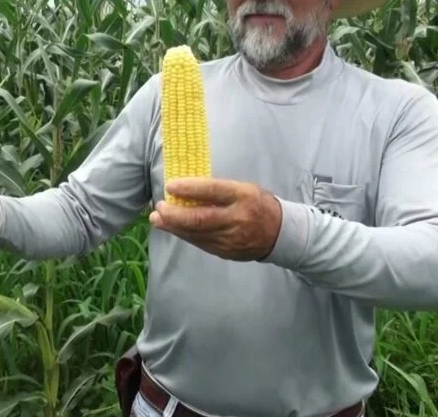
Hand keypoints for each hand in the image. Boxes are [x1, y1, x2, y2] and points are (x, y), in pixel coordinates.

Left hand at [149, 177, 282, 260]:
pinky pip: (201, 243)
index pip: (212, 190)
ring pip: (196, 234)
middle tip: (159, 208)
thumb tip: (185, 189)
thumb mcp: (243, 189)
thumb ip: (217, 190)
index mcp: (243, 196)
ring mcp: (232, 239)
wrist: (280, 233)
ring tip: (158, 219)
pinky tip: (174, 229)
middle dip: (174, 214)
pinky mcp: (226, 252)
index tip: (170, 186)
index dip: (189, 188)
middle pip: (200, 218)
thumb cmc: (257, 204)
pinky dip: (185, 235)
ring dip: (174, 227)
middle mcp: (237, 218)